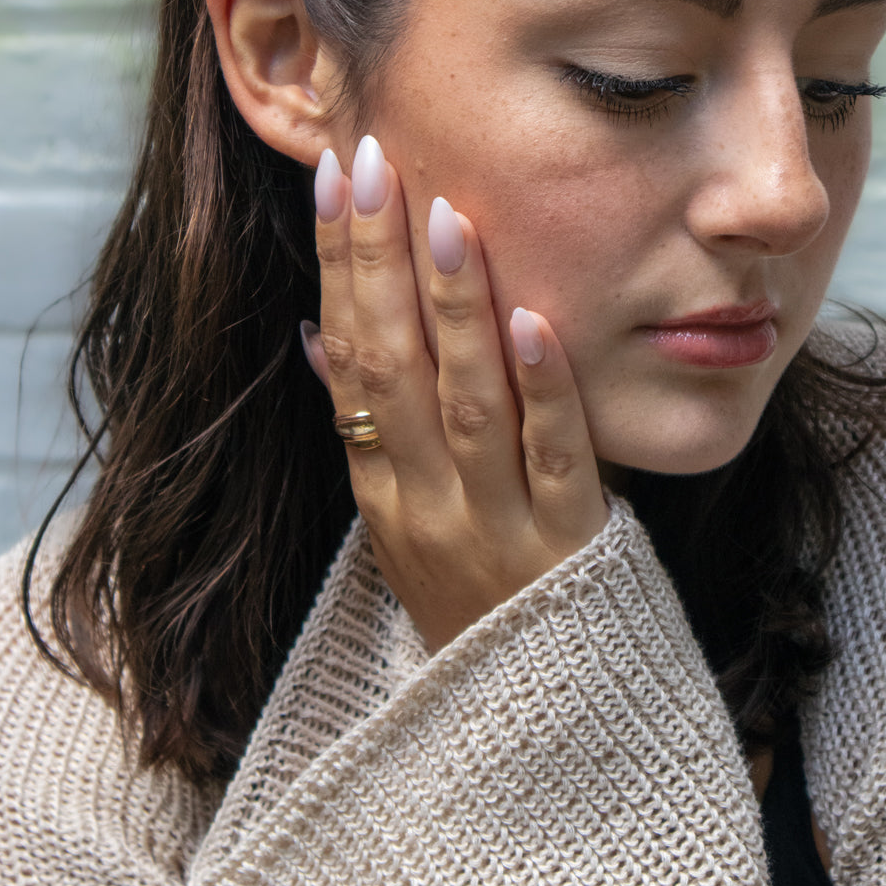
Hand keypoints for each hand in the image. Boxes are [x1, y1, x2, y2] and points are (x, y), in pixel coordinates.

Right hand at [301, 135, 609, 654]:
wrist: (531, 725)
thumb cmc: (467, 604)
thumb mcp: (397, 523)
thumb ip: (364, 428)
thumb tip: (317, 334)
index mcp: (380, 489)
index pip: (347, 357)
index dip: (337, 265)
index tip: (335, 178)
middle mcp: (424, 503)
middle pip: (391, 366)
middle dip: (377, 259)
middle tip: (373, 161)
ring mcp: (494, 525)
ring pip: (465, 402)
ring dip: (453, 306)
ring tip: (445, 214)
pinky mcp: (568, 547)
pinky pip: (554, 459)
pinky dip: (542, 388)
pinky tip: (531, 319)